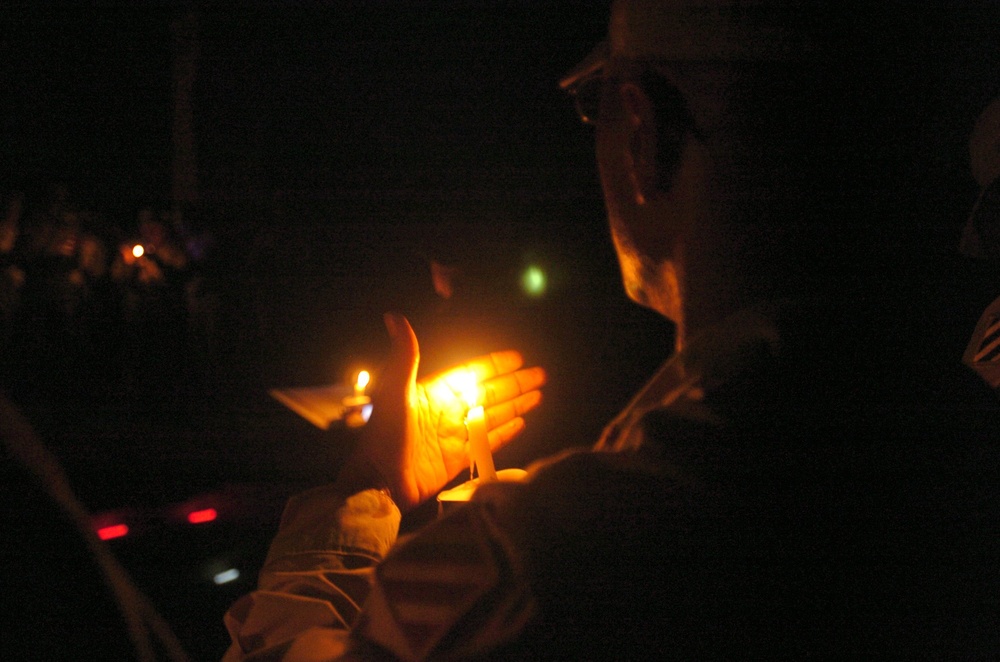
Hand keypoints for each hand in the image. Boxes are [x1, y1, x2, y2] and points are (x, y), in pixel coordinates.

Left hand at [336, 313, 545, 511]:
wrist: (378, 480)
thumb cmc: (384, 435)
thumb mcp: (394, 391)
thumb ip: (404, 355)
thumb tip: (395, 316)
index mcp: (434, 393)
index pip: (470, 373)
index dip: (494, 365)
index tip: (517, 357)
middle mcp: (448, 412)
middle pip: (489, 393)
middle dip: (514, 384)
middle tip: (540, 375)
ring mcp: (454, 437)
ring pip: (492, 416)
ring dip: (515, 405)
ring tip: (538, 396)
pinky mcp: (457, 461)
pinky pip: (487, 444)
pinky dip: (505, 434)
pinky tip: (522, 423)